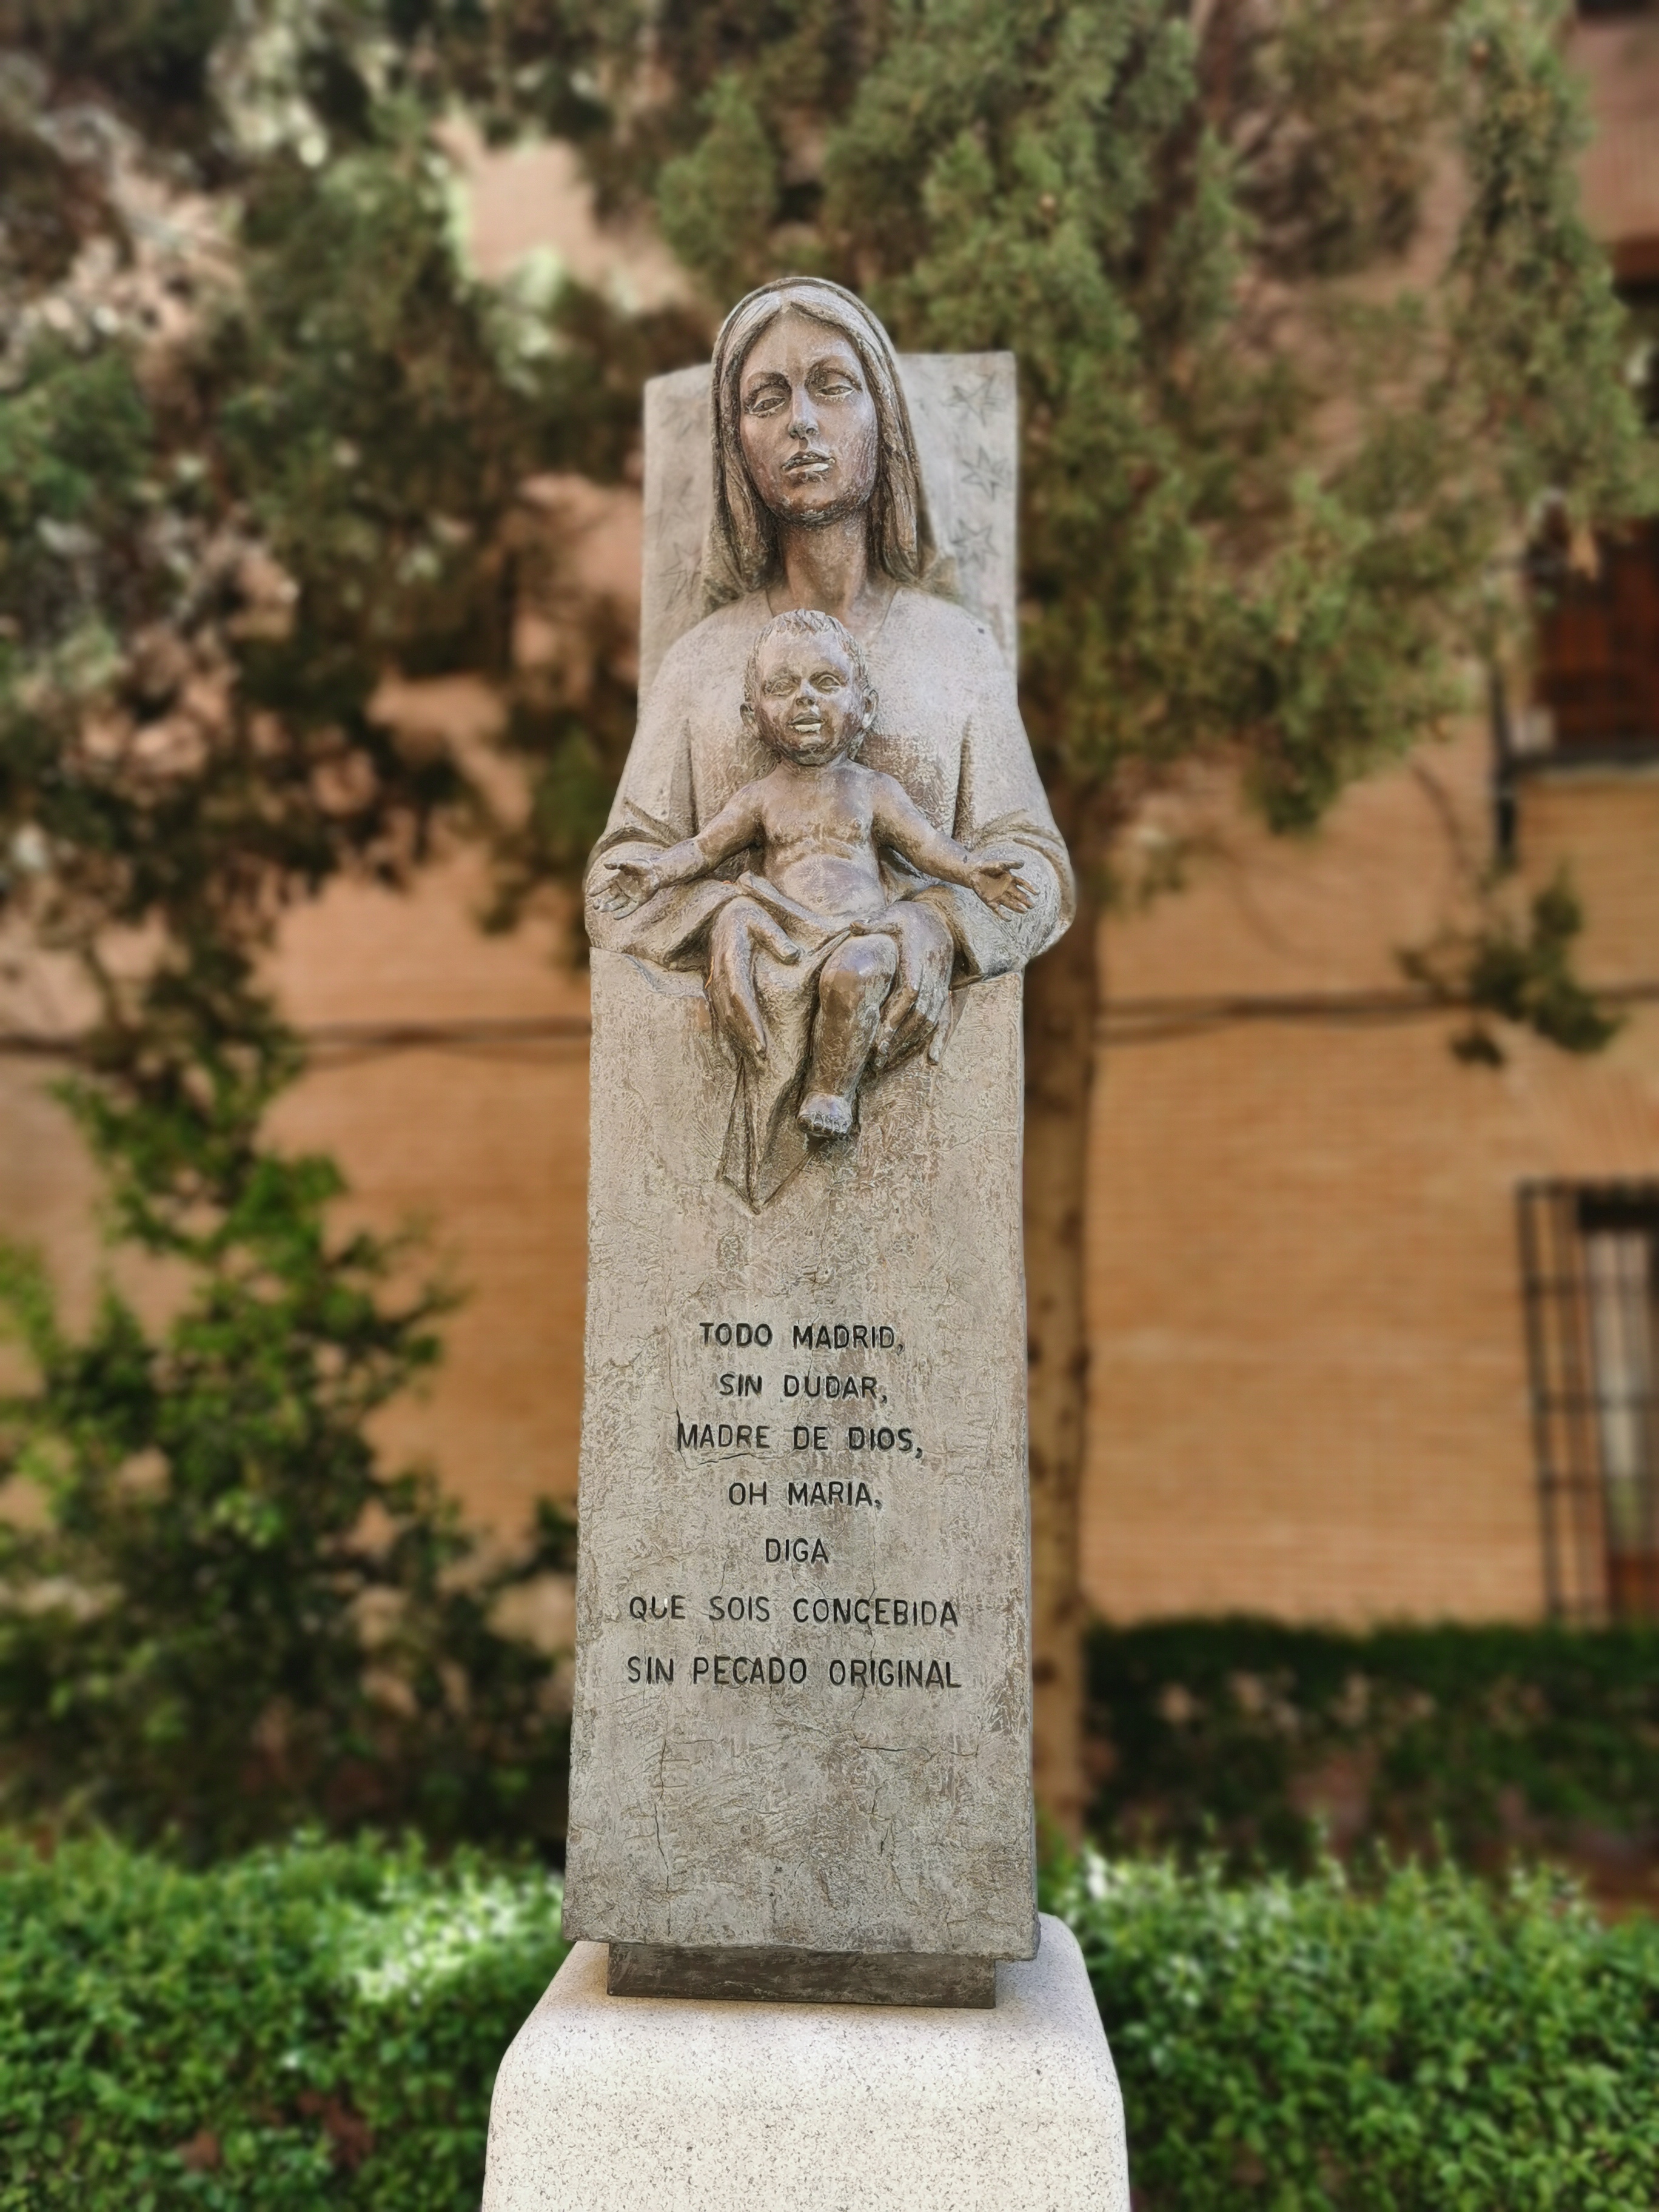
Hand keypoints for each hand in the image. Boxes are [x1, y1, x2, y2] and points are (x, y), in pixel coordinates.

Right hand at [591, 857, 660, 915]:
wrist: (657, 872)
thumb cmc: (643, 865)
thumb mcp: (628, 863)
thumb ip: (617, 864)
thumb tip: (604, 864)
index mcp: (618, 880)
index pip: (605, 886)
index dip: (597, 889)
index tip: (590, 894)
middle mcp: (622, 889)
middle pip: (609, 897)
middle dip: (601, 901)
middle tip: (595, 905)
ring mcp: (630, 896)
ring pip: (617, 904)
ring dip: (609, 907)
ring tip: (601, 910)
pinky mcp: (638, 901)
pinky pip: (628, 909)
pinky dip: (622, 913)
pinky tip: (615, 916)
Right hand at [706, 897, 799, 1059]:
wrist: (722, 910)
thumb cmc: (748, 913)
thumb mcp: (764, 919)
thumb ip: (777, 937)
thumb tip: (793, 956)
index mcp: (731, 958)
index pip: (739, 997)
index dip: (749, 1022)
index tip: (761, 1043)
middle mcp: (720, 972)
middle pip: (730, 1012)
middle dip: (744, 1036)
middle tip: (761, 1058)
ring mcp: (715, 978)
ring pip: (723, 1013)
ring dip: (737, 1035)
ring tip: (754, 1055)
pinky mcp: (716, 981)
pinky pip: (721, 1008)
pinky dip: (731, 1026)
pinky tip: (742, 1039)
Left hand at [866, 899, 953, 1069]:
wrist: (940, 918)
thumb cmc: (908, 919)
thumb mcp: (892, 916)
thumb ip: (874, 923)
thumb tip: (854, 925)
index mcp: (918, 959)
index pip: (908, 993)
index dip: (895, 1017)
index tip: (878, 1037)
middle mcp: (933, 976)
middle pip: (918, 1013)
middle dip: (899, 1038)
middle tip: (877, 1059)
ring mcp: (941, 986)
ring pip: (930, 1021)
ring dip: (912, 1043)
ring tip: (890, 1062)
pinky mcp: (944, 992)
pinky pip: (945, 1019)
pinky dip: (939, 1040)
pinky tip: (932, 1060)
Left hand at [967, 858, 1033, 915]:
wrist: (973, 872)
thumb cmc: (987, 866)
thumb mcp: (999, 863)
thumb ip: (1010, 863)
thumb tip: (1023, 863)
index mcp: (1010, 879)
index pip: (1023, 884)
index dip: (1030, 888)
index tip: (1037, 893)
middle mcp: (1007, 889)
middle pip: (1018, 895)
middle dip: (1025, 900)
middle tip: (1032, 905)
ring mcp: (999, 896)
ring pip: (1010, 903)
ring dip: (1017, 907)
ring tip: (1025, 911)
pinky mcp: (990, 901)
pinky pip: (998, 909)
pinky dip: (1002, 914)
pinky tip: (1008, 918)